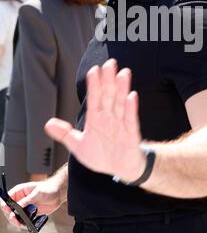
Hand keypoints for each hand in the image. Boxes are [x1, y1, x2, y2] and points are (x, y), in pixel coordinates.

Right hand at [0, 175, 64, 228]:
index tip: (8, 211)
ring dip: (17, 221)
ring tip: (21, 224)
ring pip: (15, 216)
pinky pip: (23, 220)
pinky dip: (23, 224)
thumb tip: (17, 208)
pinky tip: (26, 225)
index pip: (7, 198)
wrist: (58, 193)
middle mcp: (20, 199)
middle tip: (15, 220)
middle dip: (11, 216)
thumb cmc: (48, 188)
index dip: (5, 205)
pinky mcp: (30, 213)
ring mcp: (25, 207)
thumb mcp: (37, 193)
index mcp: (20, 191)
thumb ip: (26, 200)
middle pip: (9, 210)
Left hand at [45, 59, 144, 181]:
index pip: (94, 99)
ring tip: (123, 74)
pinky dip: (131, 108)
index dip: (94, 85)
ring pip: (120, 104)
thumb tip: (47, 124)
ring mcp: (121, 125)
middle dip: (108, 80)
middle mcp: (109, 118)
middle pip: (108, 96)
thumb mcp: (79, 146)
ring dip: (122, 89)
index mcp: (96, 119)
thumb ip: (65, 134)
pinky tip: (132, 96)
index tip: (94, 70)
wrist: (121, 169)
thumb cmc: (102, 155)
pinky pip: (131, 120)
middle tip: (110, 63)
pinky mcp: (131, 134)